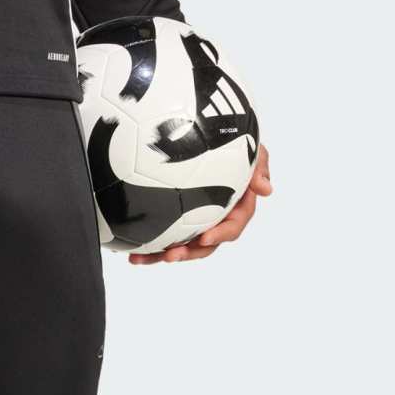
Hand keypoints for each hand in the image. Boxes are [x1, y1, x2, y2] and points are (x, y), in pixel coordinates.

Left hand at [129, 145, 272, 264]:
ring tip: (139, 260)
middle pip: (203, 245)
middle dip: (187, 253)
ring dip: (160, 255)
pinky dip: (146, 246)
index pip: (232, 227)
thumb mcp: (250, 147)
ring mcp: (193, 222)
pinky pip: (161, 237)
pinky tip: (127, 252)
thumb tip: (267, 190)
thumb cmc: (231, 140)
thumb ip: (259, 165)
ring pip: (179, 245)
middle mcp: (214, 219)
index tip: (204, 237)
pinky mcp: (173, 221)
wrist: (202, 134)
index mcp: (235, 208)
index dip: (220, 234)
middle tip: (170, 256)